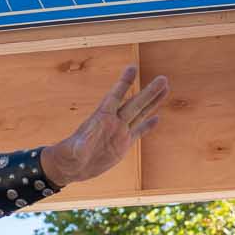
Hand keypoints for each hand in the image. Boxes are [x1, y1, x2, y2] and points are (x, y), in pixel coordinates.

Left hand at [42, 64, 168, 185]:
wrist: (73, 167)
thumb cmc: (69, 156)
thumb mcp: (74, 150)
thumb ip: (80, 145)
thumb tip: (80, 144)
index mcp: (101, 118)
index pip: (115, 97)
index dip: (123, 83)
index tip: (132, 68)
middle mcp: (113, 122)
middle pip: (134, 104)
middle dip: (149, 92)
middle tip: (163, 77)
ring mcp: (120, 132)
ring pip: (140, 114)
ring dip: (153, 102)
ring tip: (165, 88)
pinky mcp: (123, 145)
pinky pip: (138, 132)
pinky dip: (148, 126)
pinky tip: (157, 117)